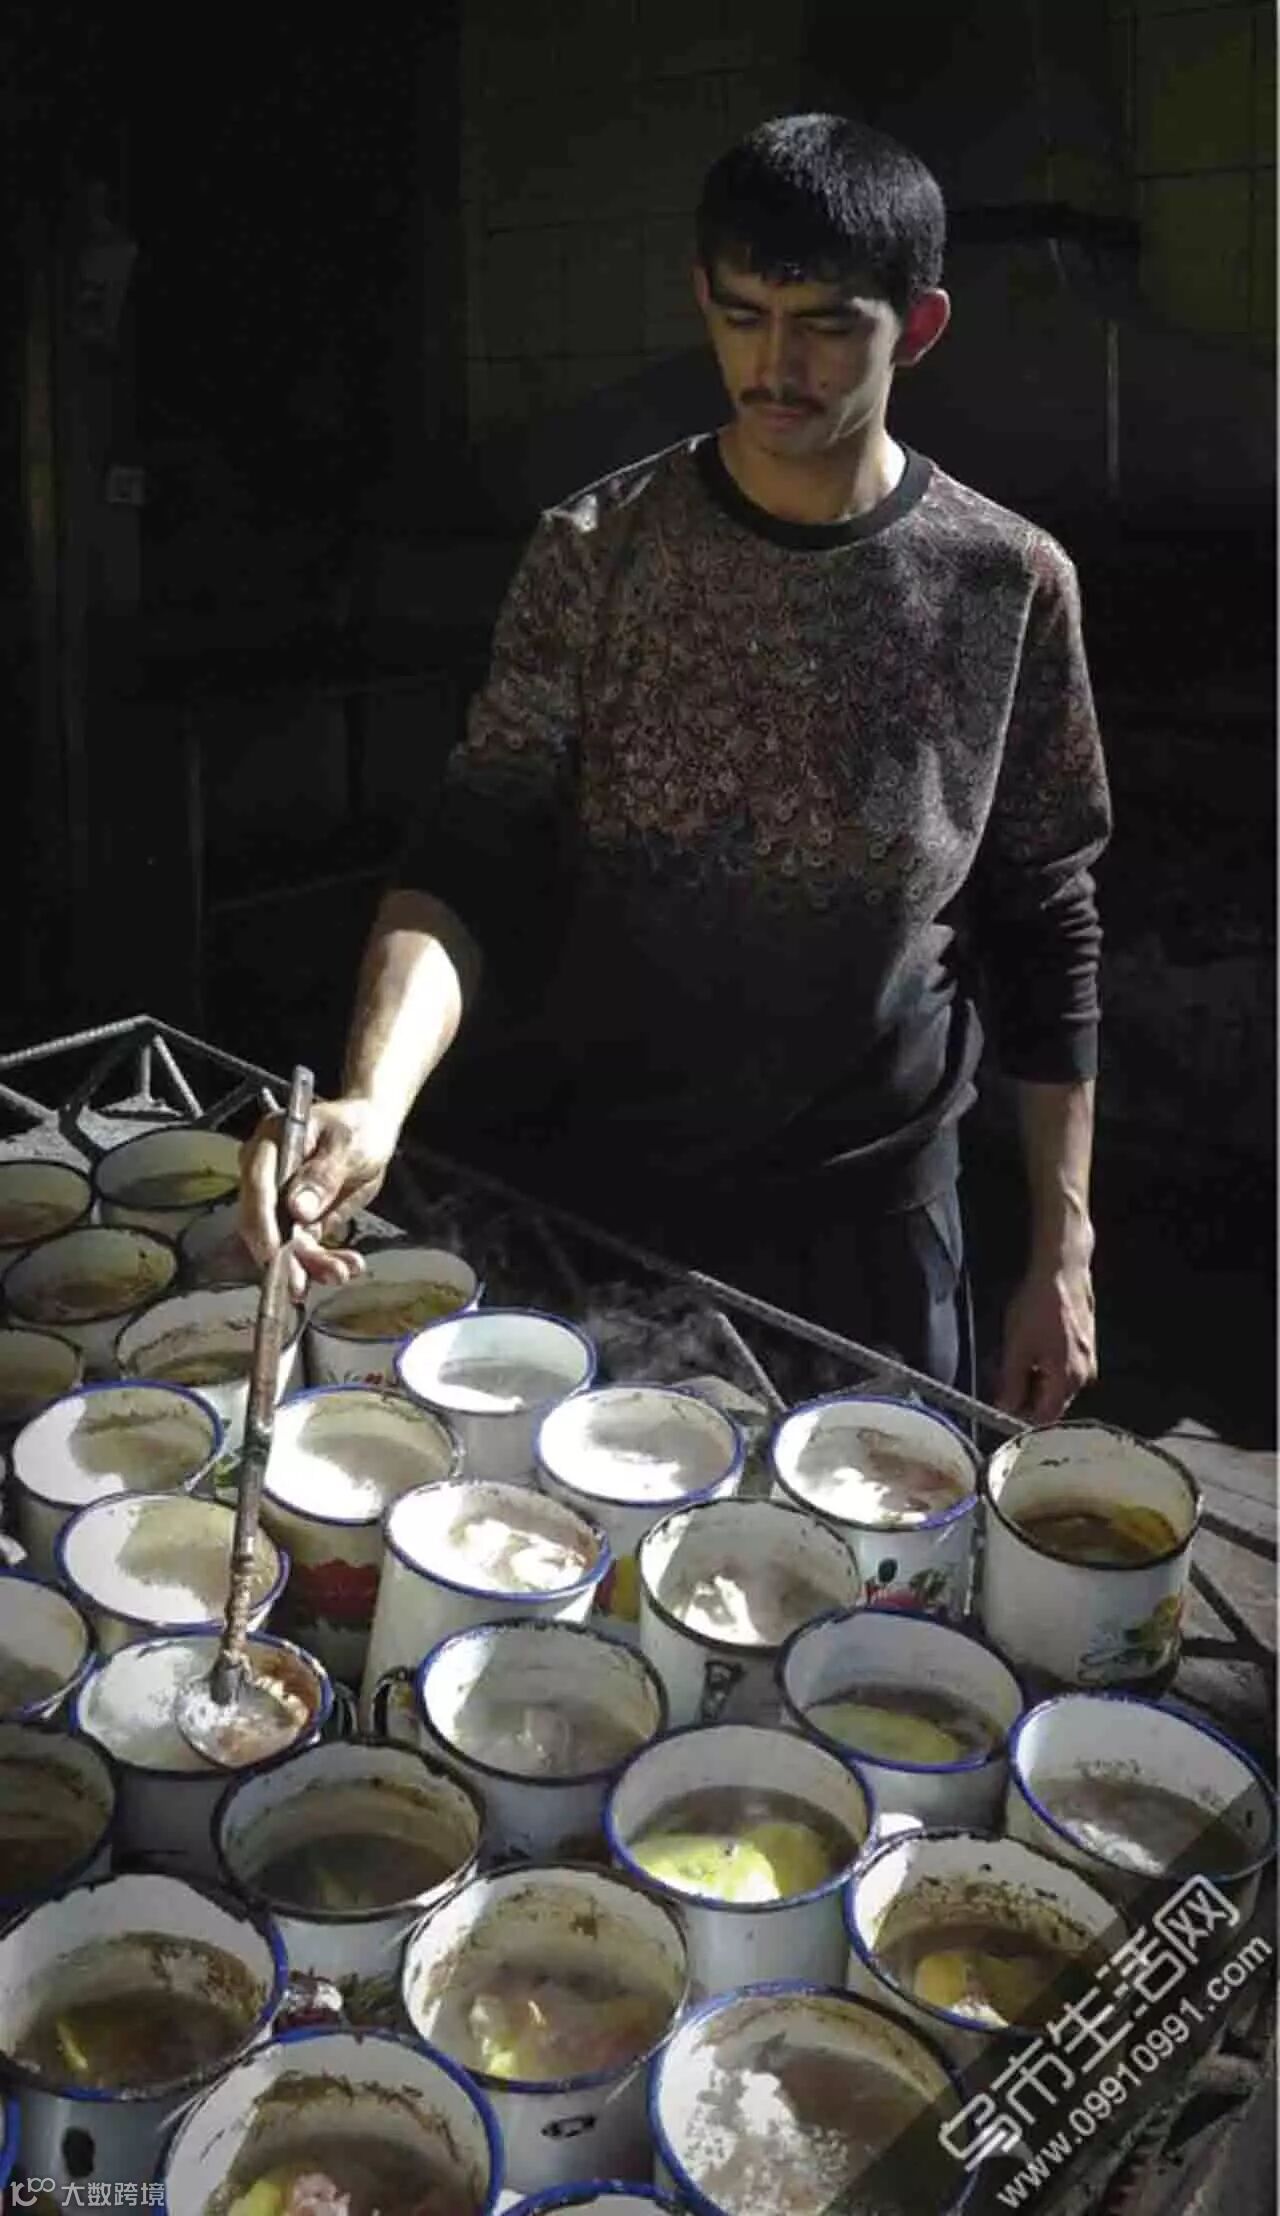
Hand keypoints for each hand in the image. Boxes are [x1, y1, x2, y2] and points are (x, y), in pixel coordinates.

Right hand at [239, 1093, 399, 1298]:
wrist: (371, 1130)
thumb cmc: (357, 1128)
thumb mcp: (347, 1145)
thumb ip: (324, 1175)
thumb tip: (297, 1209)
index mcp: (271, 1143)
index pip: (257, 1185)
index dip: (262, 1221)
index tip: (272, 1252)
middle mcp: (266, 1174)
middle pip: (264, 1221)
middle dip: (284, 1256)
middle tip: (300, 1284)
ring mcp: (279, 1200)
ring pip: (284, 1242)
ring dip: (308, 1265)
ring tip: (340, 1273)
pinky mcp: (296, 1221)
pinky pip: (304, 1247)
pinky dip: (322, 1262)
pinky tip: (346, 1267)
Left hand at [995, 1252, 1097, 1424]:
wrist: (1062, 1273)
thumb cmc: (1038, 1307)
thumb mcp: (1016, 1348)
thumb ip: (1011, 1384)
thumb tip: (1005, 1409)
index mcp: (1067, 1379)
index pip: (1044, 1417)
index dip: (1020, 1416)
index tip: (1001, 1407)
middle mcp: (1083, 1377)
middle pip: (1052, 1403)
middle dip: (1026, 1397)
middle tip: (1002, 1382)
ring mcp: (1087, 1362)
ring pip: (1056, 1386)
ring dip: (1034, 1381)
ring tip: (1015, 1360)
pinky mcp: (1085, 1349)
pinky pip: (1063, 1370)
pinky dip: (1044, 1367)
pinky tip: (1030, 1349)